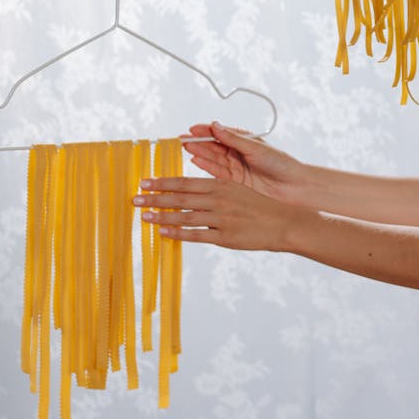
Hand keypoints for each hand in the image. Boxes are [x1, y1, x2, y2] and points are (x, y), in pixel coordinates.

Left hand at [135, 175, 304, 251]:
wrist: (283, 222)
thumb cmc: (259, 206)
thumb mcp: (237, 190)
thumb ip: (214, 190)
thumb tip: (190, 193)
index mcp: (221, 185)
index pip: (185, 182)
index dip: (162, 182)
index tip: (144, 182)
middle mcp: (218, 199)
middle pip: (180, 197)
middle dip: (155, 198)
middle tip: (135, 198)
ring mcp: (221, 219)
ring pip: (185, 216)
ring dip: (162, 216)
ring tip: (143, 216)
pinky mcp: (225, 237)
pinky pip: (196, 235)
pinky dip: (178, 233)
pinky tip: (163, 232)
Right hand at [183, 121, 303, 201]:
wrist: (293, 186)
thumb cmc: (279, 162)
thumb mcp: (255, 147)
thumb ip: (234, 139)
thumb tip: (216, 125)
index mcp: (245, 140)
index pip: (221, 133)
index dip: (205, 131)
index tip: (191, 129)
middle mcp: (239, 152)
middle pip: (214, 146)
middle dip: (198, 142)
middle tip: (183, 140)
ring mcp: (236, 167)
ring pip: (214, 158)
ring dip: (200, 153)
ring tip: (186, 148)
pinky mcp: (236, 181)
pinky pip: (218, 172)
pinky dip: (207, 167)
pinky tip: (196, 161)